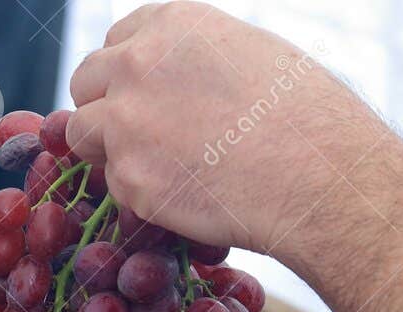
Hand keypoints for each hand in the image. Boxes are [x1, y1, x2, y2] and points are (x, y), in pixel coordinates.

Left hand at [66, 2, 376, 259]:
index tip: (146, 98)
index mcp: (172, 24)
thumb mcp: (251, 54)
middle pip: (86, 82)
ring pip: (83, 135)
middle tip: (140, 139)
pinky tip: (187, 196)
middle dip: (105, 109)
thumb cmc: (307, 118)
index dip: (128, 75)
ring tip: (162, 170)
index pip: (117, 41)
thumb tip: (180, 80)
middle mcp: (138, 63)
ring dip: (111, 152)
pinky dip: (141, 195)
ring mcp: (127, 121)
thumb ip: (197, 60)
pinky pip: (116, 185)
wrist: (319, 176)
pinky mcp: (131, 177)